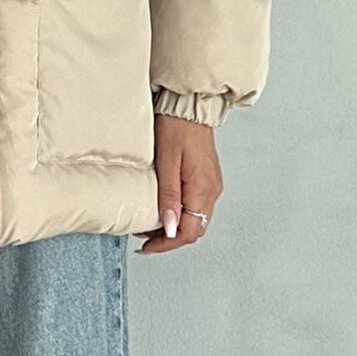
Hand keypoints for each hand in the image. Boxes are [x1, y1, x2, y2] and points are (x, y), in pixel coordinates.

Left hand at [136, 114, 222, 254]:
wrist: (189, 108)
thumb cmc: (177, 128)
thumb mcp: (167, 163)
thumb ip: (169, 197)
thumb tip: (169, 228)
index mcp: (203, 189)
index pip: (189, 231)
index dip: (166, 244)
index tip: (146, 247)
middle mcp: (212, 191)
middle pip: (194, 229)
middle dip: (169, 239)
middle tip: (145, 239)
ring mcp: (211, 186)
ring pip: (195, 220)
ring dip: (174, 227)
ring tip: (150, 225)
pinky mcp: (207, 180)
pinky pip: (196, 207)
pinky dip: (180, 214)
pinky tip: (165, 209)